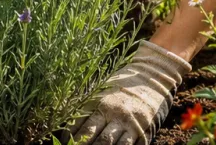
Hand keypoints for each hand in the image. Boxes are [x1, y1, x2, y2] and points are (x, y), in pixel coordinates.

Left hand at [67, 41, 190, 144]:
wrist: (152, 76)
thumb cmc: (122, 85)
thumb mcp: (101, 89)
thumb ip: (84, 102)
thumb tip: (63, 111)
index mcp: (98, 102)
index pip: (77, 125)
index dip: (69, 137)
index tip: (63, 143)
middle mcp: (111, 113)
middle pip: (91, 137)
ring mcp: (127, 123)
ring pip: (108, 144)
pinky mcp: (142, 130)